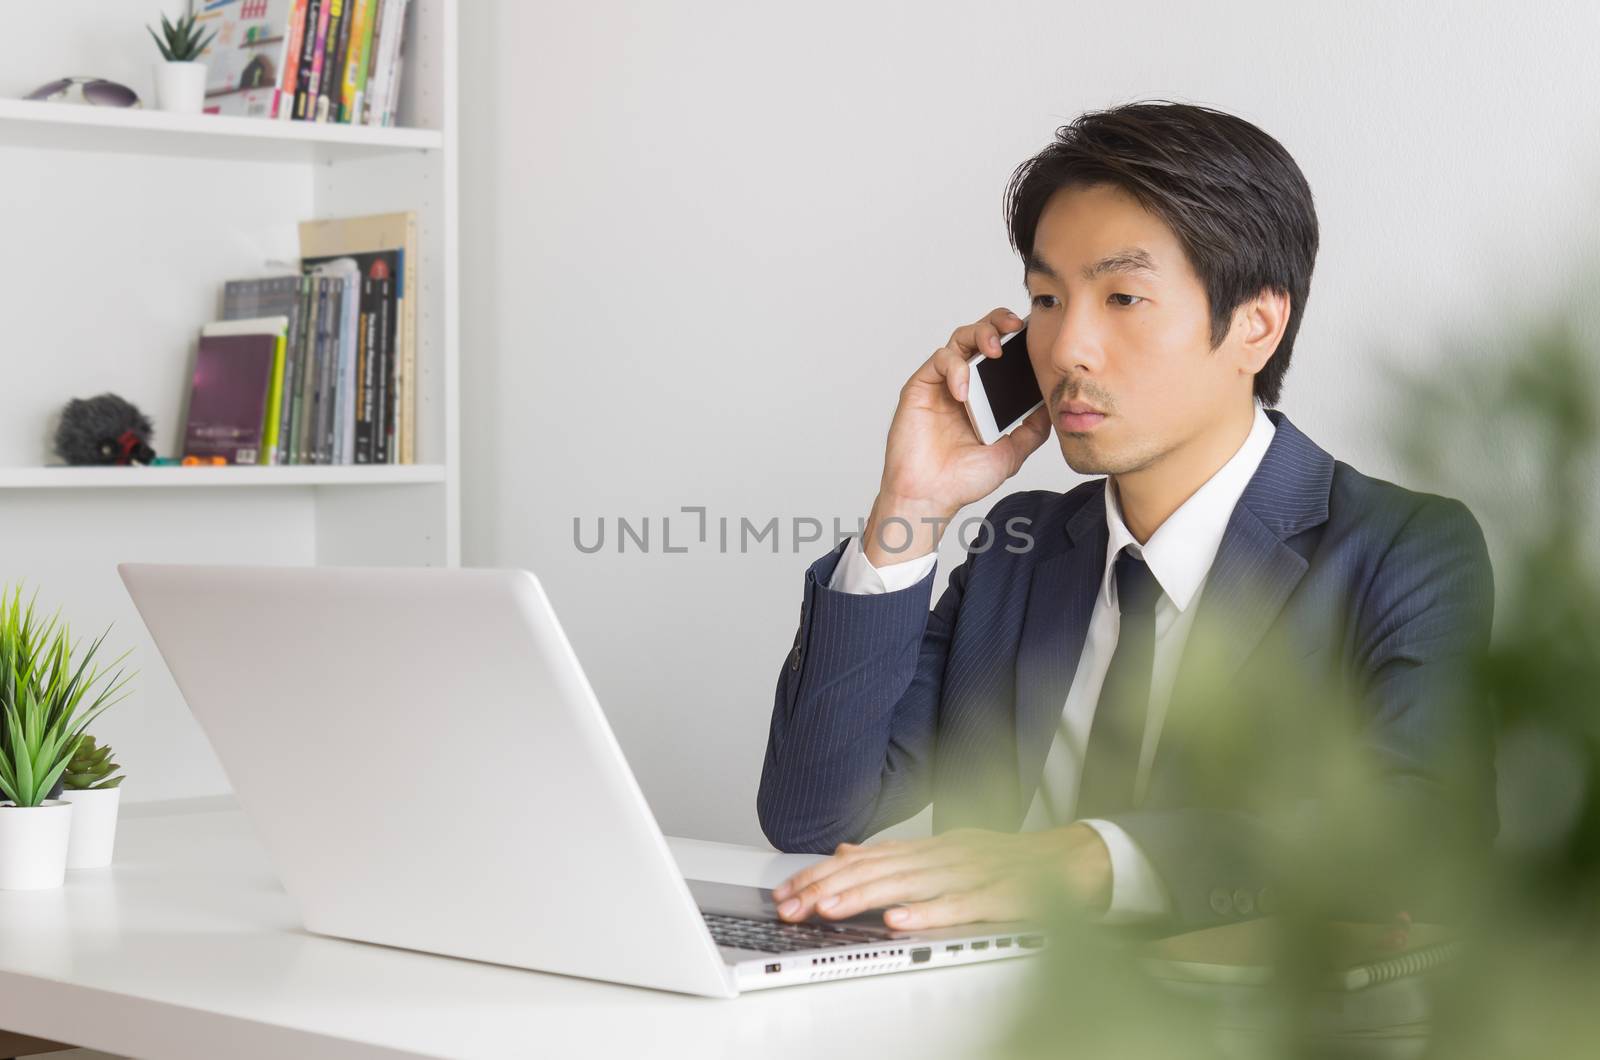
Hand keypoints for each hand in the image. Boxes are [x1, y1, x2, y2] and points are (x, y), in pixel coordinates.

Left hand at [769, 824, 1111, 930]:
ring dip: (863, 896)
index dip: (823, 873)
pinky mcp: (1000, 897)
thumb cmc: (1010, 863)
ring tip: (827, 909)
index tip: (788, 891)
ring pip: (909, 884)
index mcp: (931, 847)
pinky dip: (927, 913)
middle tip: (792, 905)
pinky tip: (898, 921)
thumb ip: (898, 854)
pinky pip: (960, 906)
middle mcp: (944, 855)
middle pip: (877, 869)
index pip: (865, 858)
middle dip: (829, 887)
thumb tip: (848, 850)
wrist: (1075, 862)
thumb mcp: (948, 851)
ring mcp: (972, 873)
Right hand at [862, 309, 1051, 566]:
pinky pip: (940, 361)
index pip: (1003, 353)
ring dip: (980, 335)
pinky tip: (964, 391)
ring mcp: (942, 383)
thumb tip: (1055, 404)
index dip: (1017, 339)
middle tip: (1015, 326)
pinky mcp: (920, 387)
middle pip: (981, 335)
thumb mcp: (1012, 451)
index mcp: (986, 395)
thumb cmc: (963, 479)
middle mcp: (964, 383)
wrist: (932, 496)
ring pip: (960, 339)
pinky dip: (955, 369)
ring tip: (994, 349)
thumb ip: (1033, 428)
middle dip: (998, 322)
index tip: (1037, 333)